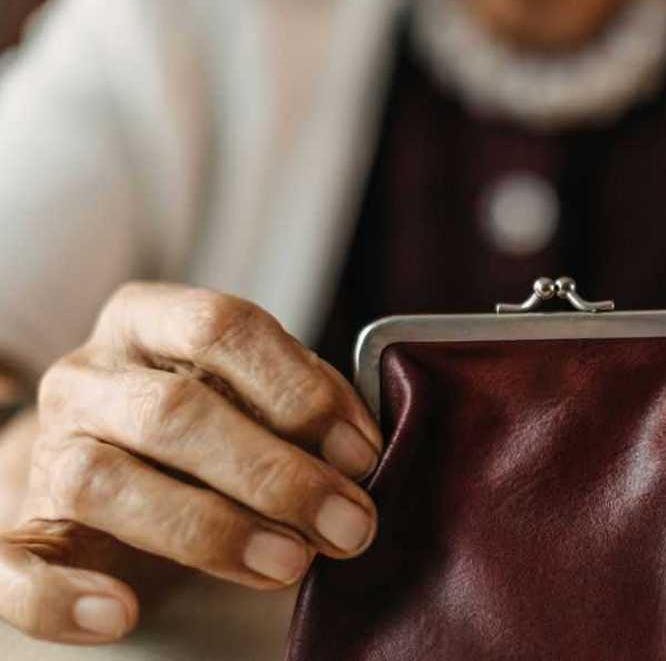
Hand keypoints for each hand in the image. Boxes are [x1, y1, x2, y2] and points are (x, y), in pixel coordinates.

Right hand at [0, 282, 381, 643]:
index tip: (362, 454)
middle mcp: (89, 376)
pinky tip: (120, 612)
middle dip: (276, 474)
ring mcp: (48, 450)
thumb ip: (300, 406)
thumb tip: (362, 455)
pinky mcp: (21, 526)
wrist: (101, 466)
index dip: (300, 392)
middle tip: (348, 524)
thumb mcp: (252, 393)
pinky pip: (12, 565)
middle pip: (174, 412)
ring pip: (105, 481)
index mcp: (148, 321)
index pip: (221, 327)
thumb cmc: (204, 424)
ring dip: (209, 529)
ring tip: (288, 563)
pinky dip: (60, 597)